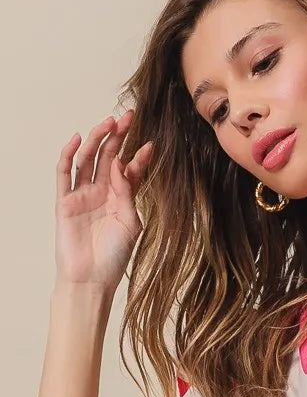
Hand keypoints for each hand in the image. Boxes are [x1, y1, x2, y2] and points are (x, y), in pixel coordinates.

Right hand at [55, 109, 153, 290]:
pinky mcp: (65, 201)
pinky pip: (64, 173)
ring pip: (88, 159)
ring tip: (108, 123)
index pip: (129, 171)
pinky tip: (78, 139)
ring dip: (97, 140)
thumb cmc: (114, 257)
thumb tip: (119, 162)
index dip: (138, 157)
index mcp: (120, 200)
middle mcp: (101, 194)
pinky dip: (69, 154)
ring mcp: (82, 195)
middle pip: (108, 158)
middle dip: (118, 137)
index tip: (150, 144)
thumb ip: (127, 192)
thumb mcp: (131, 222)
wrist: (92, 278)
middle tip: (128, 118)